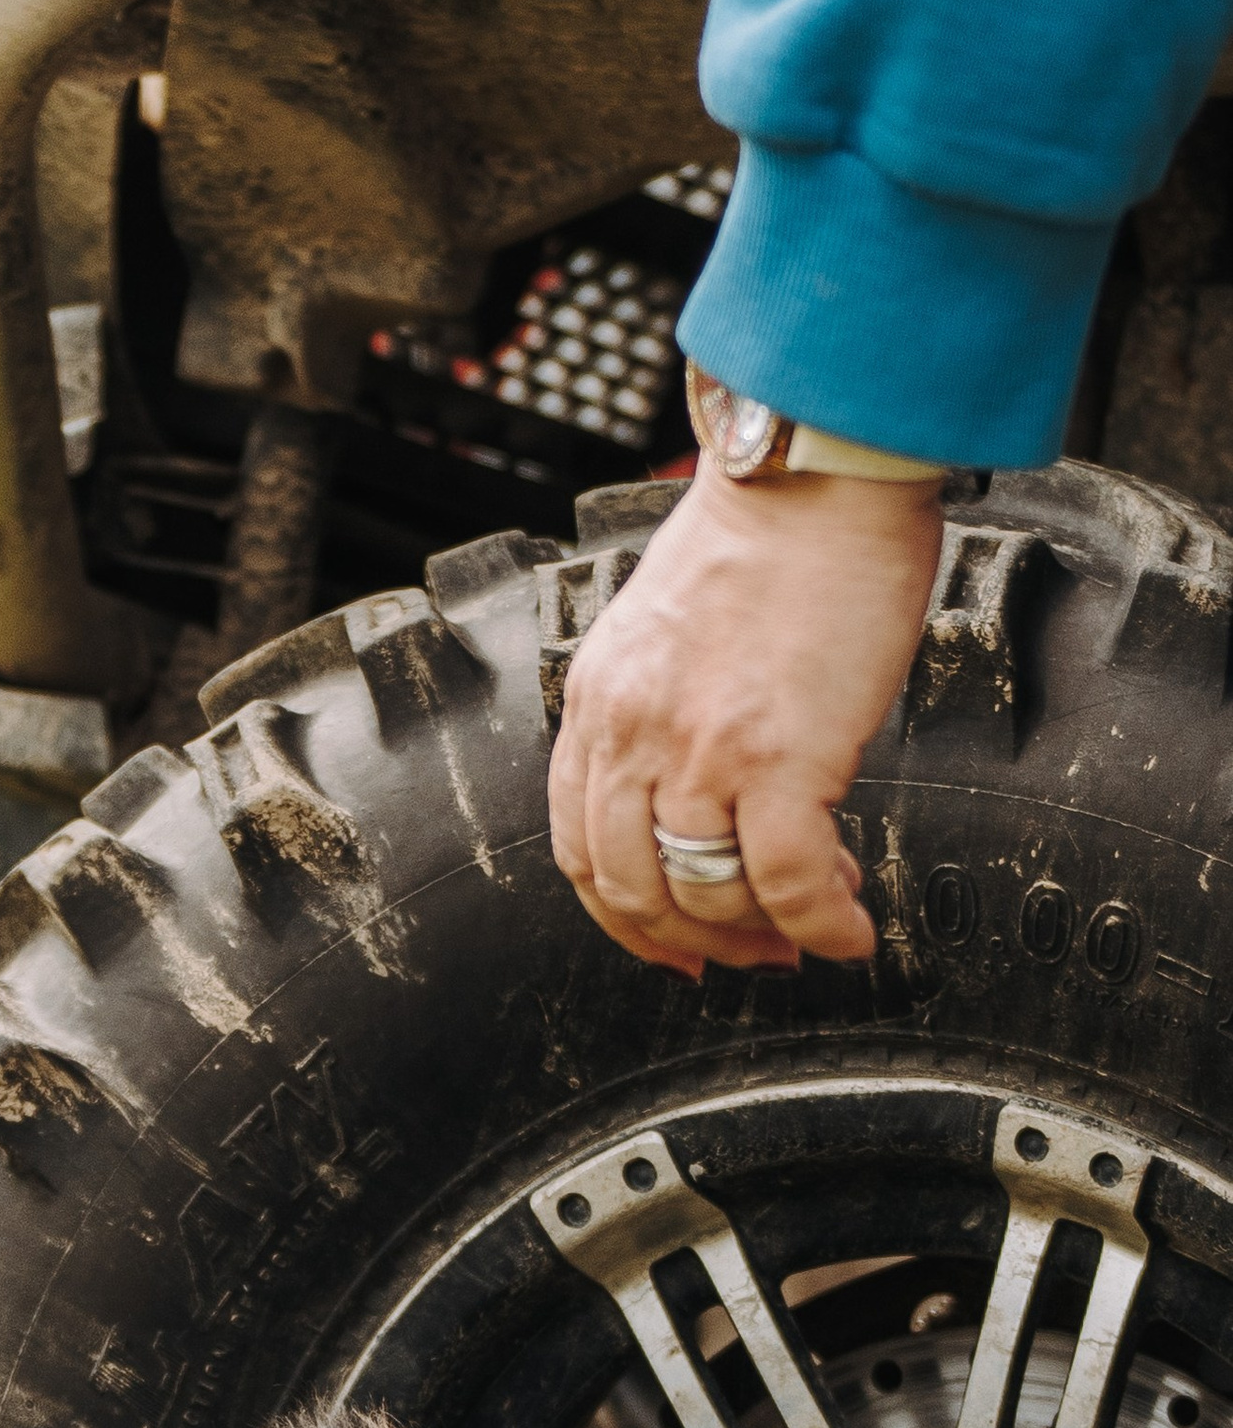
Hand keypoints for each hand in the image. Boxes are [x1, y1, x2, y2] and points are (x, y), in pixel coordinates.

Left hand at [547, 459, 944, 977]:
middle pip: (630, 889)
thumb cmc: (770, 536)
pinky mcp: (778, 757)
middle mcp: (631, 735)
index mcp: (597, 706)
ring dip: (760, 933)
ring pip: (707, 895)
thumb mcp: (662, 632)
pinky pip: (789, 883)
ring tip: (809, 928)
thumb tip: (701, 792)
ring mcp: (699, 752)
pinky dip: (821, 924)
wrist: (819, 473)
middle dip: (690, 941)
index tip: (670, 941)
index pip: (577, 849)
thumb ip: (658, 712)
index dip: (622, 916)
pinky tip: (851, 929)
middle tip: (748, 954)